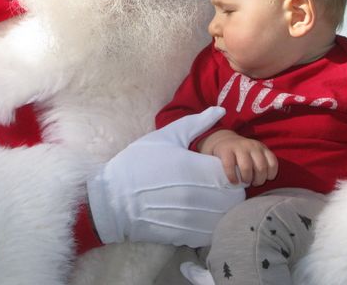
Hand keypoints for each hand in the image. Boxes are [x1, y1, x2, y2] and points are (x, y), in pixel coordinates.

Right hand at [87, 107, 245, 246]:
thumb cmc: (138, 163)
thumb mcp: (166, 137)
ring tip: (205, 197)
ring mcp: (194, 218)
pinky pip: (211, 229)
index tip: (214, 166)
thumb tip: (221, 110)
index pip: (230, 171)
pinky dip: (210, 221)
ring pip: (224, 214)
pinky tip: (196, 212)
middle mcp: (200, 196)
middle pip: (233, 195)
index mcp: (197, 169)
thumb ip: (196, 124)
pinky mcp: (187, 234)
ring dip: (221, 205)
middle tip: (212, 182)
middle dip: (227, 188)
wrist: (113, 199)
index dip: (227, 168)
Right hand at [199, 129, 278, 185]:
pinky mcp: (226, 150)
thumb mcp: (255, 154)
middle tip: (253, 182)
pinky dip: (232, 177)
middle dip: (258, 180)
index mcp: (262, 148)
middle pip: (261, 167)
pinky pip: (230, 166)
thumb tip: (267, 181)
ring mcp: (239, 147)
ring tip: (243, 182)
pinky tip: (233, 181)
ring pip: (247, 167)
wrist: (223, 140)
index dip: (270, 175)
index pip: (272, 163)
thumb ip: (262, 163)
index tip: (264, 179)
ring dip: (246, 178)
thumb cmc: (242, 154)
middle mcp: (252, 146)